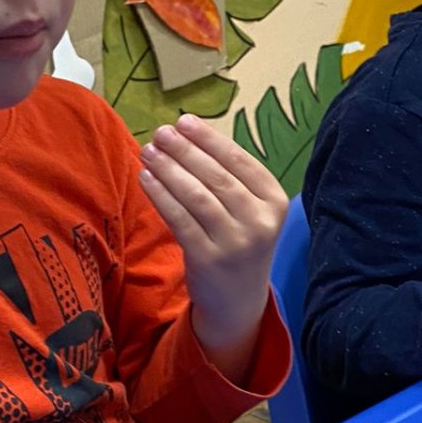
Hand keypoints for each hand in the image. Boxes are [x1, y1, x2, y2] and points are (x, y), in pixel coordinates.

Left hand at [140, 114, 287, 382]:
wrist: (238, 301)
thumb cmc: (239, 242)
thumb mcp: (250, 211)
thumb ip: (230, 178)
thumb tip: (188, 134)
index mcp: (275, 202)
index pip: (240, 162)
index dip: (210, 139)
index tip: (184, 121)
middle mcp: (260, 221)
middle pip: (217, 177)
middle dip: (185, 150)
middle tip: (161, 133)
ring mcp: (235, 242)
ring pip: (197, 196)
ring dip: (169, 169)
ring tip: (148, 151)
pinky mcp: (208, 259)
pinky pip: (179, 219)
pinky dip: (160, 195)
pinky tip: (146, 179)